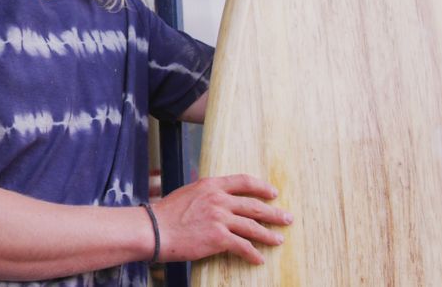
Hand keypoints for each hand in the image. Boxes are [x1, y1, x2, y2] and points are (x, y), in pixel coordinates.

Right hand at [151, 174, 292, 264]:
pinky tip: (259, 259)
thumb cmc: (166, 213)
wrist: (154, 229)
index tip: (273, 192)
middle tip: (287, 218)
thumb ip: (205, 193)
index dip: (261, 187)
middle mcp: (218, 199)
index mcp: (211, 185)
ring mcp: (220, 218)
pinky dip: (253, 254)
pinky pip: (243, 246)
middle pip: (254, 205)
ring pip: (252, 226)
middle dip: (274, 213)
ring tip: (279, 240)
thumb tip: (214, 194)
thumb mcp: (187, 193)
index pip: (243, 181)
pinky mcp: (218, 237)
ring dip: (268, 235)